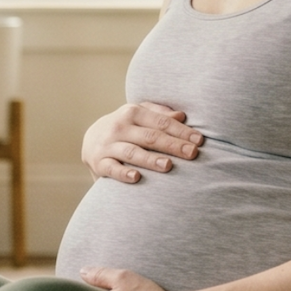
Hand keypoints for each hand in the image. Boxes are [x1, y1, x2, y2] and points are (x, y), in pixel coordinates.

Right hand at [81, 100, 203, 183]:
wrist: (91, 140)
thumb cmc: (126, 128)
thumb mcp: (139, 115)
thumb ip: (160, 115)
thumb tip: (182, 116)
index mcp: (133, 112)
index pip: (161, 122)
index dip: (181, 131)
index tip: (199, 141)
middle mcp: (119, 127)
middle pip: (150, 137)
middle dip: (172, 145)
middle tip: (192, 153)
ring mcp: (108, 145)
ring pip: (132, 152)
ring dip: (150, 159)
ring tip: (168, 165)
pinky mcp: (99, 163)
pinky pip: (112, 168)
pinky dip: (123, 173)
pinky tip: (136, 178)